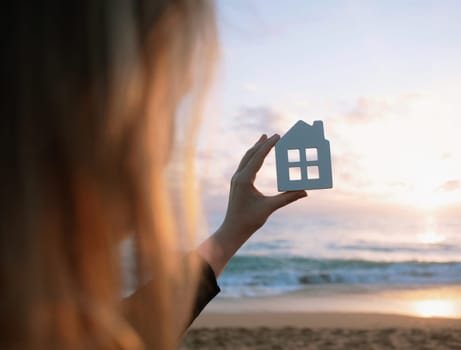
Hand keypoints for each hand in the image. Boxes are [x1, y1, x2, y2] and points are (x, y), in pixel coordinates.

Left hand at [197, 134, 306, 275]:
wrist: (233, 230)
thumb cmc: (250, 220)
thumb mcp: (270, 207)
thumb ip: (287, 198)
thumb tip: (305, 191)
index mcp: (244, 179)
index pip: (258, 157)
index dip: (268, 146)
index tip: (278, 136)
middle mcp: (238, 176)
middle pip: (251, 154)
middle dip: (262, 143)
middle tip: (273, 135)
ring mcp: (236, 179)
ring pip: (246, 158)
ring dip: (256, 148)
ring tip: (264, 138)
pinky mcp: (237, 183)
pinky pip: (245, 165)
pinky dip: (252, 157)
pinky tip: (257, 157)